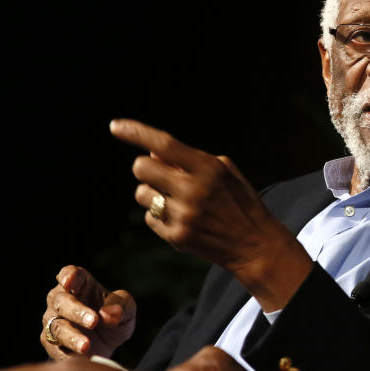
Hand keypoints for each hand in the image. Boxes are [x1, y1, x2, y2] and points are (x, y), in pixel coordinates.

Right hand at [40, 266, 135, 359]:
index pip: (70, 274)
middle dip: (77, 311)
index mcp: (80, 284)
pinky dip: (68, 353)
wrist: (108, 345)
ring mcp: (53, 321)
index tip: (69, 281)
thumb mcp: (126, 310)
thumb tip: (110, 314)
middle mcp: (61, 300)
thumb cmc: (115, 317)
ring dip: (72, 336)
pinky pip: (55, 347)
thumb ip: (121, 307)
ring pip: (57, 327)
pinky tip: (81, 357)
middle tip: (94, 321)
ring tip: (86, 346)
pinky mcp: (51, 342)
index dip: (68, 276)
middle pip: (61, 301)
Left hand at [109, 119, 312, 311]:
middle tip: (162, 176)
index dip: (137, 132)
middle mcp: (194, 190)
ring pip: (141, 194)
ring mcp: (184, 215)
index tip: (115, 126)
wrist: (255, 244)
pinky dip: (160, 216)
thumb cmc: (240, 202)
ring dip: (152, 194)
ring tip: (176, 201)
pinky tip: (182, 219)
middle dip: (147, 168)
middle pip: (142, 167)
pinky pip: (149, 218)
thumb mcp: (226, 172)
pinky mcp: (177, 237)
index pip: (165, 145)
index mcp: (209, 169)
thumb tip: (153, 152)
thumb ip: (191, 159)